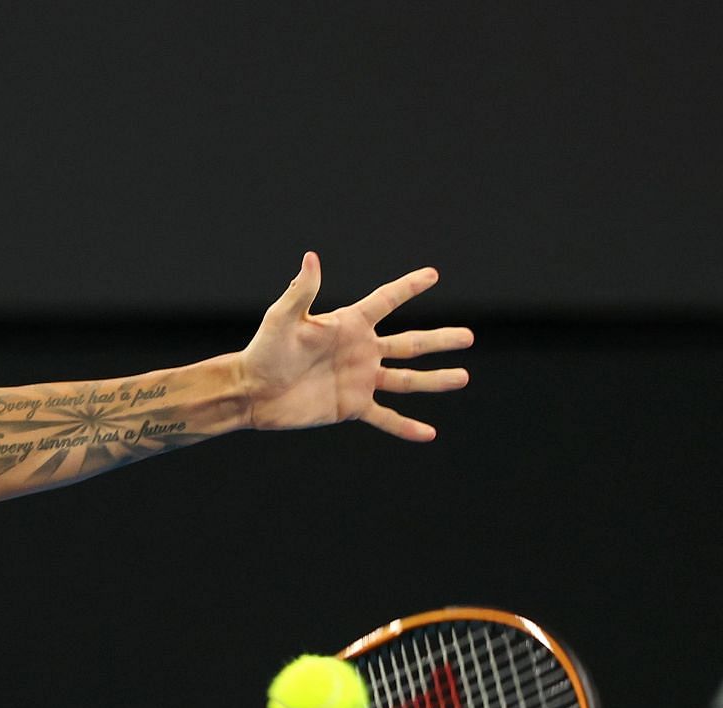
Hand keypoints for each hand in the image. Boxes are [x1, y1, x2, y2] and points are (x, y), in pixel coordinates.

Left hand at [237, 252, 472, 441]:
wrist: (253, 392)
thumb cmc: (263, 350)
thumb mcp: (283, 319)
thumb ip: (301, 291)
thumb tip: (311, 258)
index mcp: (349, 324)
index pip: (385, 301)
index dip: (408, 287)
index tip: (432, 274)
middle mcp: (361, 350)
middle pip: (409, 344)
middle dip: (440, 340)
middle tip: (469, 336)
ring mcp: (359, 379)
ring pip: (407, 380)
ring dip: (435, 380)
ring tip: (462, 377)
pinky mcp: (351, 406)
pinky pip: (385, 417)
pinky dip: (406, 427)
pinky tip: (428, 434)